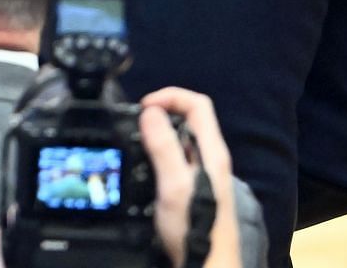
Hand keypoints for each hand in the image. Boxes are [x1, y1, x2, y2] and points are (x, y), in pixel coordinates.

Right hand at [142, 87, 240, 267]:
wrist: (207, 264)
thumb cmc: (195, 227)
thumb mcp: (174, 184)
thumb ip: (164, 146)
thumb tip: (150, 111)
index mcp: (211, 150)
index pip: (197, 103)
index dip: (170, 96)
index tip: (143, 107)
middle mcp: (210, 158)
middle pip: (188, 119)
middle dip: (160, 113)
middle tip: (135, 124)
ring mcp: (202, 174)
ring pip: (180, 139)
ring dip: (157, 134)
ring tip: (135, 142)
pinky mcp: (193, 189)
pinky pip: (175, 159)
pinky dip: (158, 154)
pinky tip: (144, 167)